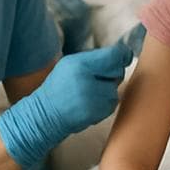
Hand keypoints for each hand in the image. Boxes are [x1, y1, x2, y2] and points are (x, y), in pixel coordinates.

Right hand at [0, 44, 132, 167]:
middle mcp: (87, 80)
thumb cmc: (59, 86)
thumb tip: (123, 54)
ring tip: (88, 94)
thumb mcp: (70, 65)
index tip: (125, 55)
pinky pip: (111, 104)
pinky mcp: (96, 113)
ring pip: (115, 89)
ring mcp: (92, 99)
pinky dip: (104, 104)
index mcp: (79, 65)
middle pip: (118, 71)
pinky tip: (88, 104)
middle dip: (111, 74)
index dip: (123, 54)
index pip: (115, 55)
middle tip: (94, 79)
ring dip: (107, 91)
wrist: (44, 115)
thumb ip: (94, 59)